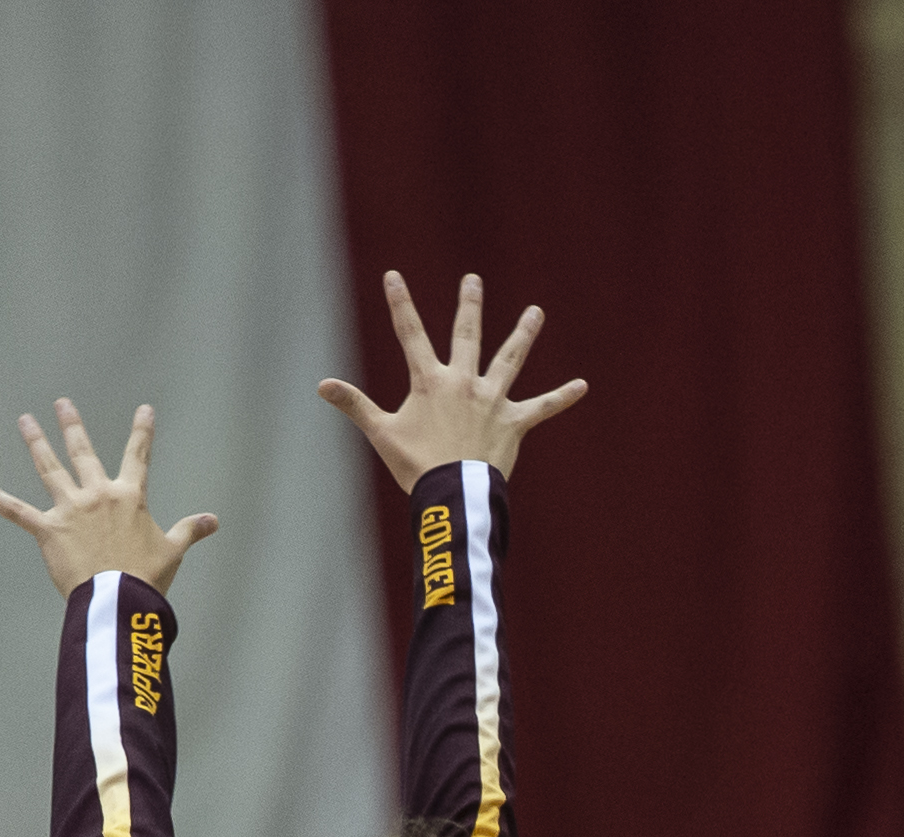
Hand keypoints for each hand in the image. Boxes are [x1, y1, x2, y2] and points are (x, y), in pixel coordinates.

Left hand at [0, 402, 217, 598]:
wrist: (119, 597)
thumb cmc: (147, 575)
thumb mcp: (173, 550)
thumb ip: (189, 530)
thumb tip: (213, 521)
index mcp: (130, 498)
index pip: (139, 457)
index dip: (143, 432)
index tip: (145, 411)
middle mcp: (97, 496)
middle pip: (83, 453)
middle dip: (72, 426)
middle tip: (63, 404)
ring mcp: (70, 510)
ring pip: (49, 469)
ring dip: (36, 443)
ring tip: (25, 421)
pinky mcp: (48, 529)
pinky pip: (16, 511)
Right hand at [319, 271, 586, 492]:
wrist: (453, 493)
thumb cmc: (416, 465)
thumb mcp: (382, 433)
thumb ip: (355, 404)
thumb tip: (321, 385)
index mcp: (430, 381)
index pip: (411, 334)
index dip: (401, 304)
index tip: (394, 276)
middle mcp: (464, 383)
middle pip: (467, 335)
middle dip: (470, 305)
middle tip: (474, 280)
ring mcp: (492, 401)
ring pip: (510, 359)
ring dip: (524, 334)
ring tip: (536, 312)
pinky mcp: (514, 423)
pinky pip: (543, 407)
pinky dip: (562, 397)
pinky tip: (582, 386)